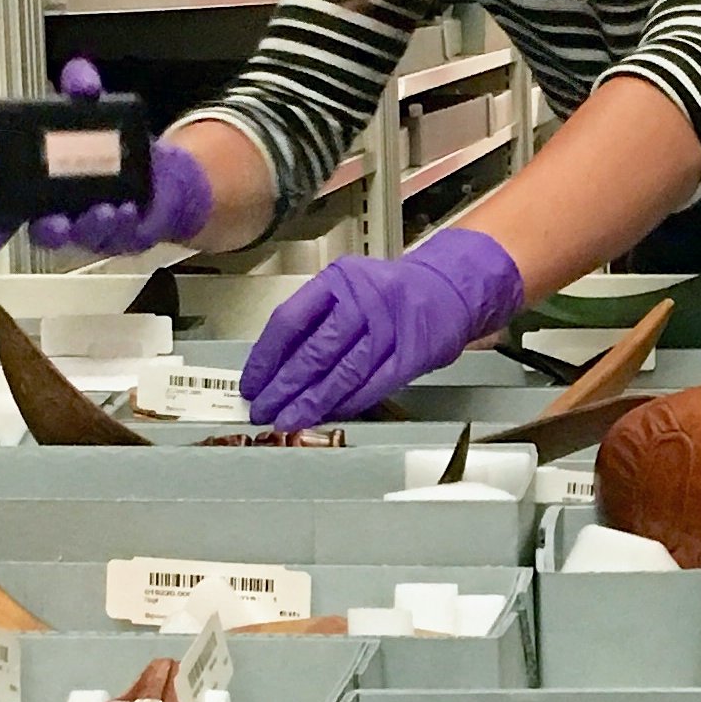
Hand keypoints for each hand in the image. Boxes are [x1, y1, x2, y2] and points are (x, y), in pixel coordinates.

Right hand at [0, 59, 215, 256]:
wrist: (158, 167)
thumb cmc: (109, 147)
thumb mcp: (92, 111)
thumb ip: (82, 89)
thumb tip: (80, 76)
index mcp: (43, 190)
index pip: (10, 213)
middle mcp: (65, 213)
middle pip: (45, 232)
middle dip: (47, 229)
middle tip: (53, 220)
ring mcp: (94, 225)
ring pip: (85, 236)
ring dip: (90, 225)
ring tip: (102, 210)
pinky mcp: (126, 232)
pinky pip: (122, 236)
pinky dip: (124, 224)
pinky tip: (127, 209)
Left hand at [240, 228, 524, 427]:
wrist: (449, 289)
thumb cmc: (390, 292)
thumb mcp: (348, 288)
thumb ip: (315, 319)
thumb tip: (274, 366)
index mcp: (339, 280)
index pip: (290, 321)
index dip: (266, 357)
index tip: (252, 383)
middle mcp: (364, 302)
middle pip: (313, 352)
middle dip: (283, 387)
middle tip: (263, 410)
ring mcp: (390, 329)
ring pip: (341, 374)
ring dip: (310, 403)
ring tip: (287, 420)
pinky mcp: (411, 356)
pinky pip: (372, 386)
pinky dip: (346, 404)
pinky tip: (326, 415)